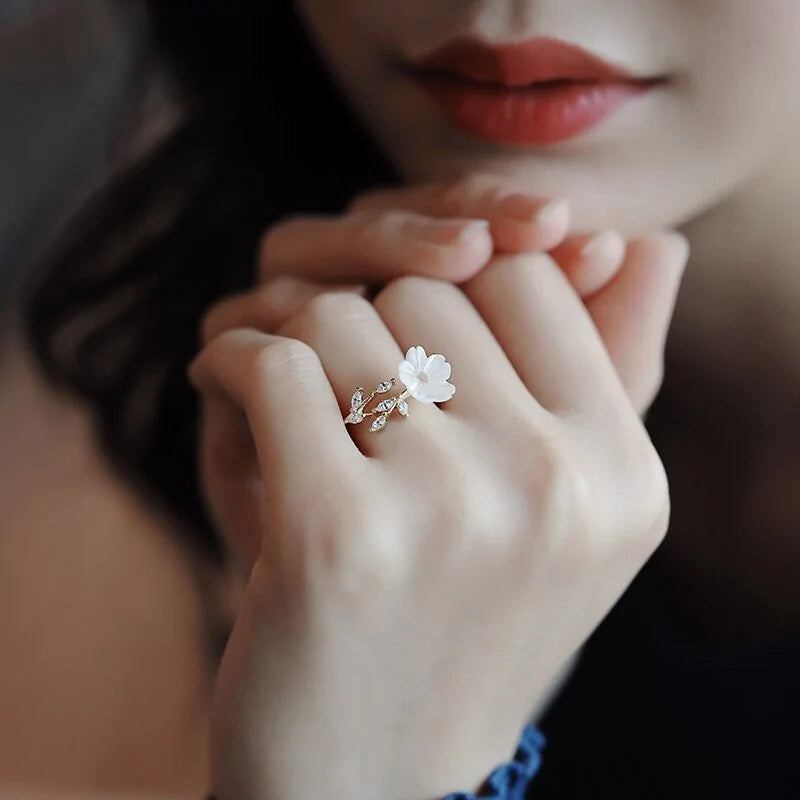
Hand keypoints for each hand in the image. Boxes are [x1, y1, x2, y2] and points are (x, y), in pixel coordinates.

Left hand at [190, 231, 687, 799]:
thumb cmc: (457, 629)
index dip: (454, 293)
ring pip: (344, 317)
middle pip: (432, 290)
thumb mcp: (556, 512)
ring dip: (295, 335)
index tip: (405, 327)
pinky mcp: (337, 533)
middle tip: (336, 370)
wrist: (369, 779)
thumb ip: (609, 369)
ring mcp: (452, 509)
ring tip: (282, 385)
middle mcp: (557, 488)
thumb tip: (651, 239)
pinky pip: (273, 362)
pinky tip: (223, 380)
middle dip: (373, 317)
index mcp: (622, 476)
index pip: (527, 284)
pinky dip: (230, 356)